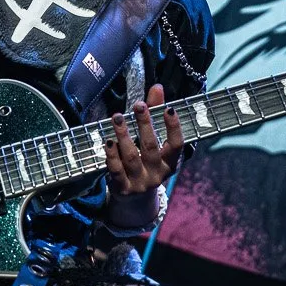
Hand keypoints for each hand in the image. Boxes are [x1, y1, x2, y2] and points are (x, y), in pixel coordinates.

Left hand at [105, 84, 184, 198]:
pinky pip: (116, 170)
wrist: (134, 199)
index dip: (174, 127)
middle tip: (139, 105)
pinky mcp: (123, 188)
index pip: (177, 144)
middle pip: (151, 147)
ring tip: (117, 117)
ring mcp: (140, 182)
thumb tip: (157, 87)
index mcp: (170, 162)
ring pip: (131, 157)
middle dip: (145, 125)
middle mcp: (157, 174)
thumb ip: (155, 113)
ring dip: (123, 135)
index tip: (169, 109)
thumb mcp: (155, 141)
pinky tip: (109, 141)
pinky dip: (112, 155)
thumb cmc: (146, 161)